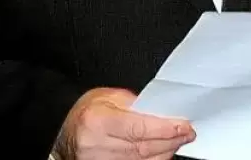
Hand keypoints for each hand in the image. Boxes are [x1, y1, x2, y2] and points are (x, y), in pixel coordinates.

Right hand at [53, 88, 194, 159]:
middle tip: (187, 134)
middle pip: (141, 149)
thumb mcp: (109, 96)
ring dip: (163, 154)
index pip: (138, 128)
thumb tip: (163, 113)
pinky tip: (161, 154)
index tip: (184, 126)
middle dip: (169, 142)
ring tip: (177, 142)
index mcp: (98, 121)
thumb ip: (136, 104)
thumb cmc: (87, 110)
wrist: (63, 128)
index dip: (165, 129)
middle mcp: (95, 145)